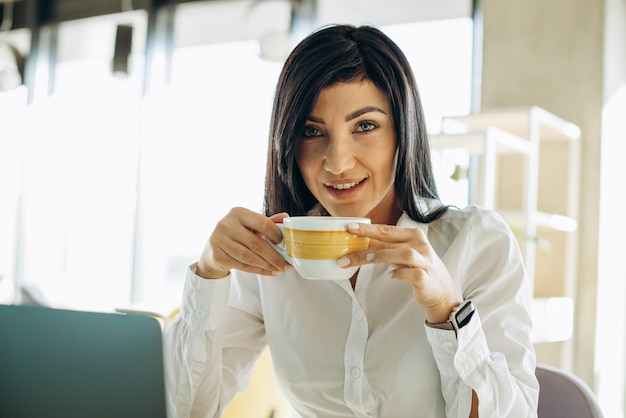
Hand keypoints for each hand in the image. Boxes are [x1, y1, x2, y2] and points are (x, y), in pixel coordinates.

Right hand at [196, 207, 291, 278]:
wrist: (213, 248)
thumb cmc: (237, 234)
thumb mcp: (251, 225)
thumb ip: (268, 222)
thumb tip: (286, 218)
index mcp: (238, 212)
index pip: (262, 223)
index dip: (276, 235)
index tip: (286, 245)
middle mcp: (226, 224)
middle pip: (256, 244)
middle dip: (275, 257)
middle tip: (287, 265)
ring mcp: (219, 240)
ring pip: (249, 257)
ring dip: (268, 266)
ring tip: (280, 269)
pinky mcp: (217, 256)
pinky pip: (242, 266)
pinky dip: (259, 271)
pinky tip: (269, 271)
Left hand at [338, 223, 461, 322]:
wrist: (441, 291)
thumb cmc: (418, 268)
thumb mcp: (402, 254)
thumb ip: (385, 247)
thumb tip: (359, 243)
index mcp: (413, 235)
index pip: (386, 229)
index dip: (368, 228)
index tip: (349, 228)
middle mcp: (420, 245)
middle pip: (390, 240)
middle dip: (367, 240)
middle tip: (348, 243)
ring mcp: (425, 262)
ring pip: (403, 254)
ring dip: (383, 255)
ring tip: (366, 259)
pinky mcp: (427, 278)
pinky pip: (413, 274)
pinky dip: (400, 274)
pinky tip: (391, 276)